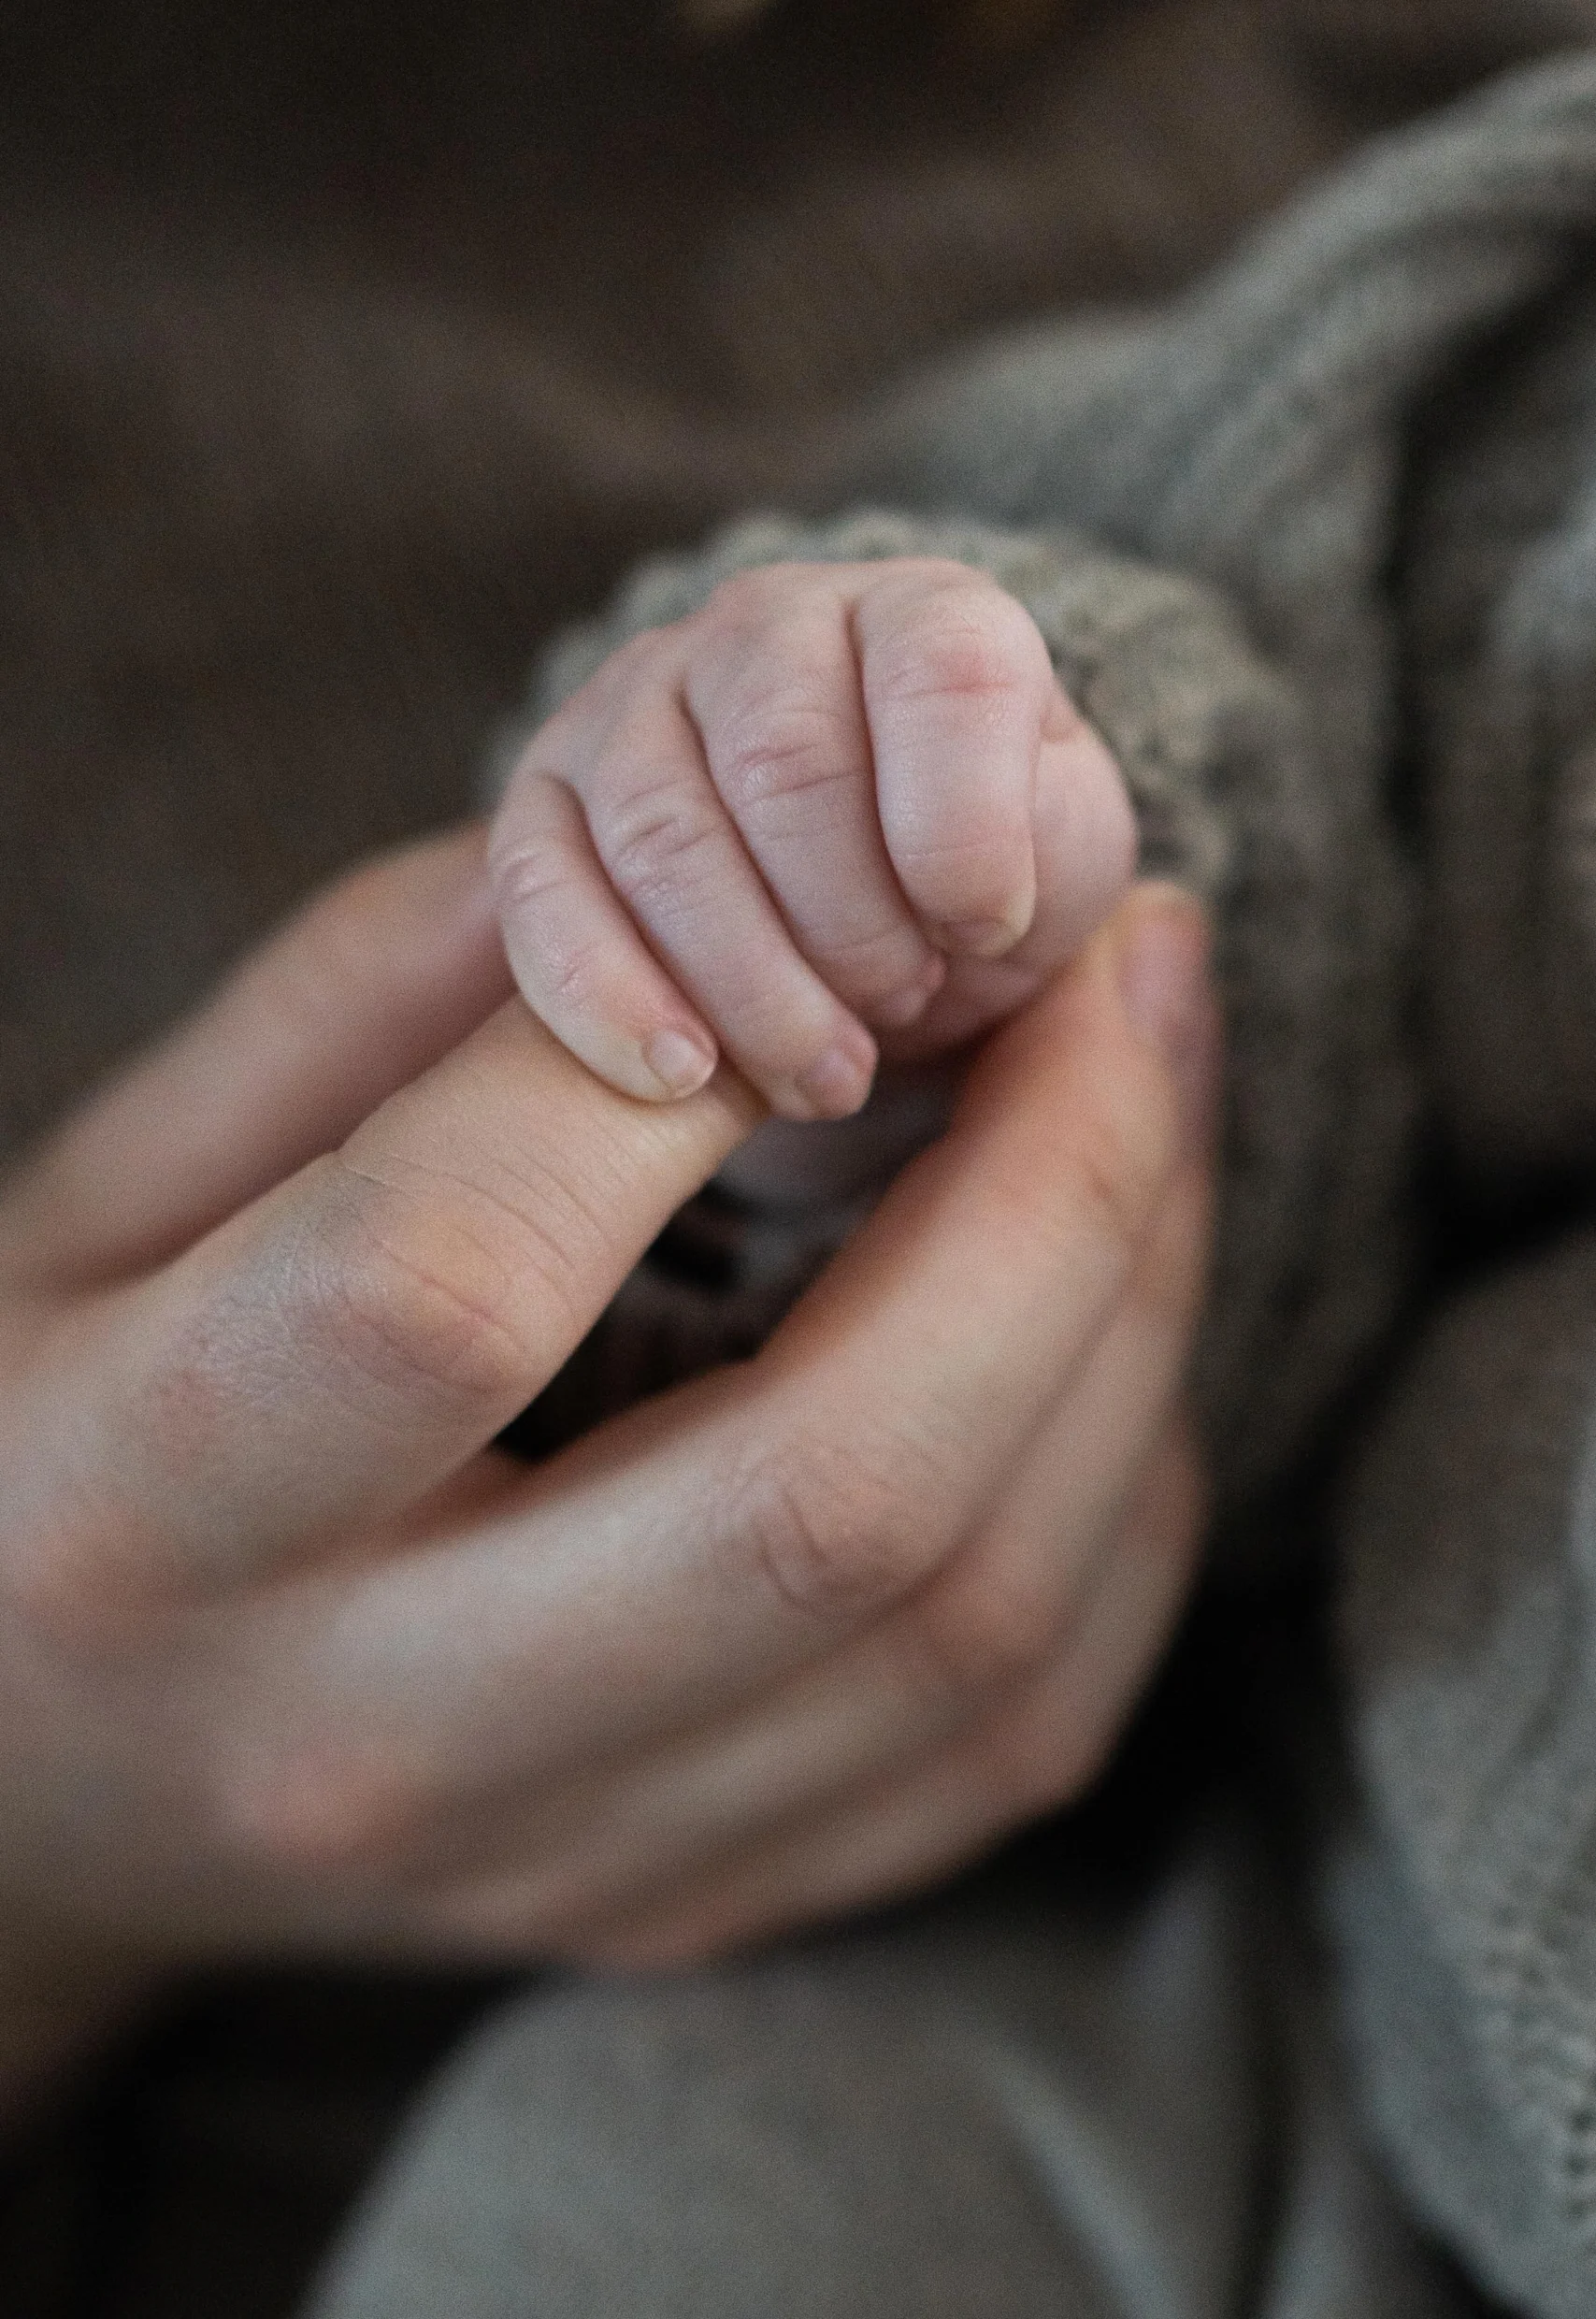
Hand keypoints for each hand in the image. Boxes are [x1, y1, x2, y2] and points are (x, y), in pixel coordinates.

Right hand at [0, 828, 1210, 2125]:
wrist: (35, 1786)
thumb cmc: (48, 1428)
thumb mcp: (104, 1181)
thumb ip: (359, 1007)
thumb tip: (686, 865)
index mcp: (153, 1512)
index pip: (457, 1272)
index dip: (703, 1054)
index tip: (866, 918)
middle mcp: (366, 1740)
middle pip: (828, 1495)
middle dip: (1061, 1187)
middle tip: (1132, 974)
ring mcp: (557, 1863)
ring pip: (971, 1626)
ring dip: (1133, 1325)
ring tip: (1152, 1110)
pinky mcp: (688, 1904)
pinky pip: (1013, 1731)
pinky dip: (1118, 1503)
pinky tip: (1102, 1331)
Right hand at [489, 559, 1136, 1115]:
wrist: (868, 915)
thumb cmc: (975, 876)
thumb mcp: (1063, 856)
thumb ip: (1054, 846)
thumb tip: (975, 898)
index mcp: (918, 614)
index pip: (942, 671)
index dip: (966, 830)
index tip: (984, 931)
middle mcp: (764, 626)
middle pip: (783, 765)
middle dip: (853, 929)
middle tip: (900, 1008)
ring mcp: (634, 701)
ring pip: (662, 839)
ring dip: (751, 989)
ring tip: (822, 1074)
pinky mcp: (543, 799)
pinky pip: (541, 891)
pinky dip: (609, 1000)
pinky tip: (682, 1078)